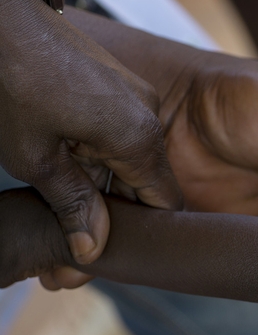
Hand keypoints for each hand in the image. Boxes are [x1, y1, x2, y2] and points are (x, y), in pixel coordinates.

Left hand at [0, 0, 181, 264]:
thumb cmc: (11, 79)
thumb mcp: (37, 158)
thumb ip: (73, 205)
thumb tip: (93, 250)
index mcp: (140, 138)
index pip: (165, 205)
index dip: (139, 235)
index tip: (104, 254)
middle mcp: (148, 114)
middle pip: (146, 184)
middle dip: (112, 215)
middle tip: (69, 246)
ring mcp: (136, 94)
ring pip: (130, 159)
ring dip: (100, 184)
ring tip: (58, 204)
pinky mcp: (118, 83)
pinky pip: (119, 132)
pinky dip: (96, 155)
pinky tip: (62, 164)